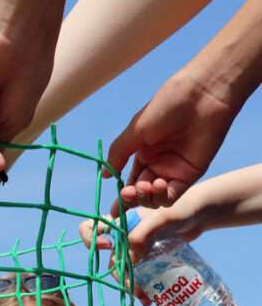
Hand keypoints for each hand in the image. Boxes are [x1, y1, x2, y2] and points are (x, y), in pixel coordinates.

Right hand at [106, 70, 238, 210]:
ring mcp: (174, 170)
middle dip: (131, 198)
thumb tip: (105, 176)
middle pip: (141, 194)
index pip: (130, 182)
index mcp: (144, 153)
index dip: (122, 197)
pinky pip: (172, 195)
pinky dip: (162, 196)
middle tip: (127, 194)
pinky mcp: (190, 174)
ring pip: (155, 198)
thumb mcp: (135, 130)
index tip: (113, 210)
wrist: (201, 95)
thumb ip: (118, 154)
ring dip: (145, 198)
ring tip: (144, 186)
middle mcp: (159, 164)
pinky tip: (158, 184)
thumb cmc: (167, 106)